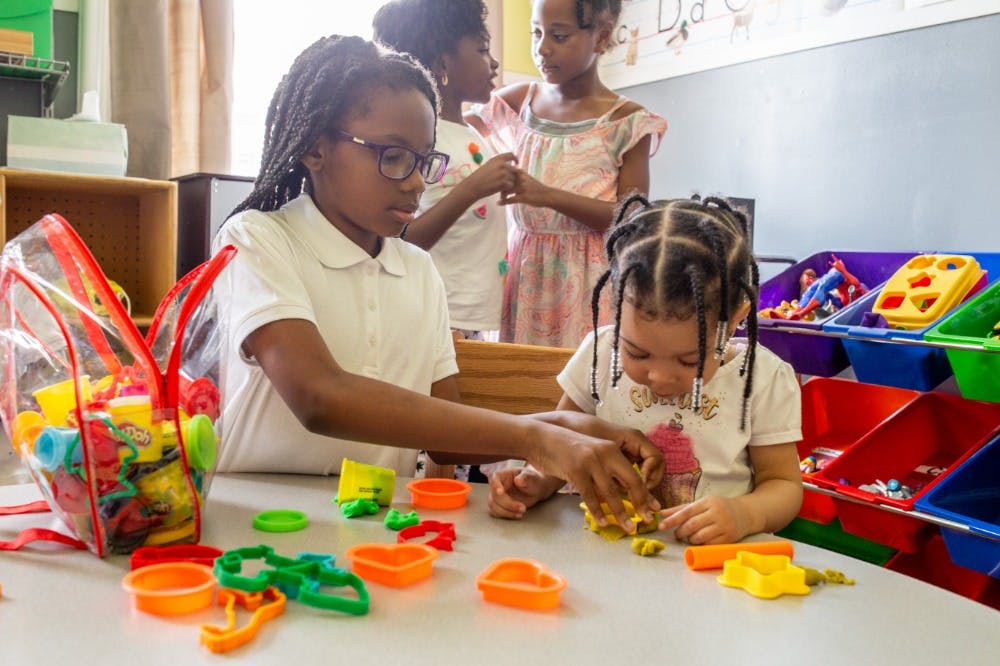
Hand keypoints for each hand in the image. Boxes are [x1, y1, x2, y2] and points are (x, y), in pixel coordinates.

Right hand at [458, 152, 516, 201]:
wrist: (473, 186)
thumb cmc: (479, 177)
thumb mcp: (488, 165)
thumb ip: (498, 164)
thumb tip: (507, 165)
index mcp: (497, 159)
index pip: (511, 155)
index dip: (515, 159)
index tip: (516, 163)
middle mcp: (501, 164)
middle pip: (515, 169)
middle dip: (512, 176)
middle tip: (507, 182)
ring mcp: (503, 173)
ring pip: (513, 178)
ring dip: (509, 183)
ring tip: (501, 188)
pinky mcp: (503, 182)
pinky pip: (511, 185)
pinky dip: (507, 189)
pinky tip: (501, 191)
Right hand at [487, 467, 555, 518]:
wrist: (535, 490)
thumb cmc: (532, 480)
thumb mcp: (532, 477)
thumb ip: (526, 478)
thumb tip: (518, 480)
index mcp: (503, 474)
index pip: (494, 478)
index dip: (495, 485)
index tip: (501, 492)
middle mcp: (497, 485)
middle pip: (494, 496)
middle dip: (508, 504)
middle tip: (523, 508)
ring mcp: (496, 496)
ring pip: (493, 506)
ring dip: (506, 512)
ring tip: (521, 513)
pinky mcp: (498, 505)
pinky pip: (495, 512)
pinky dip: (506, 515)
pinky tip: (517, 515)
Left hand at [499, 168, 550, 207]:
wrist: (548, 195)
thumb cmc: (537, 188)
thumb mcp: (527, 178)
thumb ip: (517, 176)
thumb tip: (506, 176)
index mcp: (521, 173)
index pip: (505, 172)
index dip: (498, 178)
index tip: (496, 182)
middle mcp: (521, 179)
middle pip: (503, 181)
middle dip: (499, 187)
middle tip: (497, 192)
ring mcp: (522, 188)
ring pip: (505, 190)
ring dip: (501, 195)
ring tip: (501, 198)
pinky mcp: (524, 197)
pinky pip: (510, 199)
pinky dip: (503, 201)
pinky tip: (499, 203)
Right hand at [527, 423, 659, 531]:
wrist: (542, 439)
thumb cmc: (567, 450)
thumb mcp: (592, 455)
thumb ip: (607, 470)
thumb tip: (623, 493)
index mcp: (613, 450)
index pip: (635, 475)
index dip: (646, 494)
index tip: (652, 509)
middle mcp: (606, 454)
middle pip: (631, 482)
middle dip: (641, 504)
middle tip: (645, 522)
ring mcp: (591, 462)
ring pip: (611, 493)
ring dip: (621, 513)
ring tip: (628, 528)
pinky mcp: (575, 471)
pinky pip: (590, 496)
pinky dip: (597, 511)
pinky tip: (602, 522)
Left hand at [657, 495, 755, 544]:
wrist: (745, 513)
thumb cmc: (717, 508)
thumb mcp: (701, 504)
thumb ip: (680, 509)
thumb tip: (660, 514)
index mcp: (708, 502)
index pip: (686, 511)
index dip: (672, 520)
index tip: (661, 526)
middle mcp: (716, 513)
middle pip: (692, 525)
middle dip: (680, 532)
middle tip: (678, 534)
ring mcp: (724, 526)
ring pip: (700, 537)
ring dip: (690, 540)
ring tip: (690, 537)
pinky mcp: (729, 538)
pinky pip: (709, 545)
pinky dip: (701, 545)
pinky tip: (701, 542)